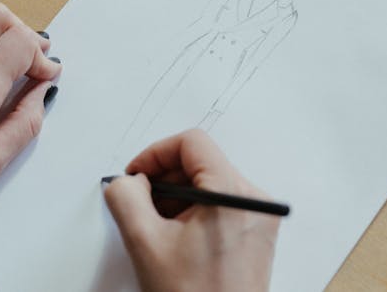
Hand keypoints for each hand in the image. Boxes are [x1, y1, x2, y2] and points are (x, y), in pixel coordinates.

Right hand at [103, 130, 279, 291]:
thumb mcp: (145, 243)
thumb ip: (126, 198)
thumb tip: (126, 180)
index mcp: (233, 194)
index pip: (192, 142)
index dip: (155, 154)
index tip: (135, 176)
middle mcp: (255, 201)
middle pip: (202, 162)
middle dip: (164, 179)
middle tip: (139, 205)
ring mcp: (260, 218)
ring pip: (210, 184)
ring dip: (177, 197)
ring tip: (158, 229)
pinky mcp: (258, 235)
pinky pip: (222, 205)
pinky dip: (194, 212)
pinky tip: (176, 240)